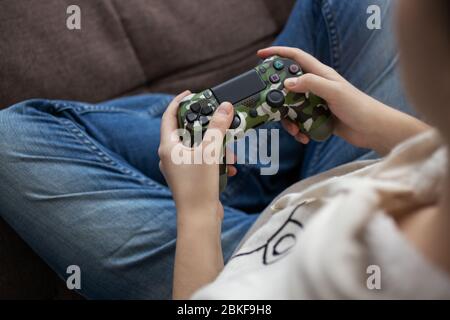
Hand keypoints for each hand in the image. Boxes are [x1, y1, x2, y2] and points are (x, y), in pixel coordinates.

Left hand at [158, 91, 234, 219]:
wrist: (199, 219)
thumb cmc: (199, 187)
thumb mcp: (211, 152)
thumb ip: (218, 127)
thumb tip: (225, 107)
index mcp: (168, 147)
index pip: (169, 116)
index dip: (179, 102)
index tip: (191, 93)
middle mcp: (170, 156)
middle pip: (187, 131)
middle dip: (207, 128)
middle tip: (219, 120)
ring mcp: (178, 168)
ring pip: (198, 148)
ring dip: (216, 147)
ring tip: (230, 153)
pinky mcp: (189, 177)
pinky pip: (202, 161)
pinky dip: (215, 161)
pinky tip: (229, 167)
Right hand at [258, 47, 429, 154]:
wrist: (372, 129)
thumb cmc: (359, 106)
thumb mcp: (334, 91)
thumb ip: (311, 83)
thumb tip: (288, 82)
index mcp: (320, 74)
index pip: (296, 57)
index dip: (278, 53)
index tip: (261, 55)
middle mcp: (316, 86)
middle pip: (288, 85)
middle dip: (277, 95)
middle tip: (269, 103)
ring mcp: (316, 103)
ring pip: (292, 107)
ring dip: (288, 119)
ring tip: (294, 129)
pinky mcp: (317, 118)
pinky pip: (300, 122)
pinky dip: (298, 130)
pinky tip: (303, 136)